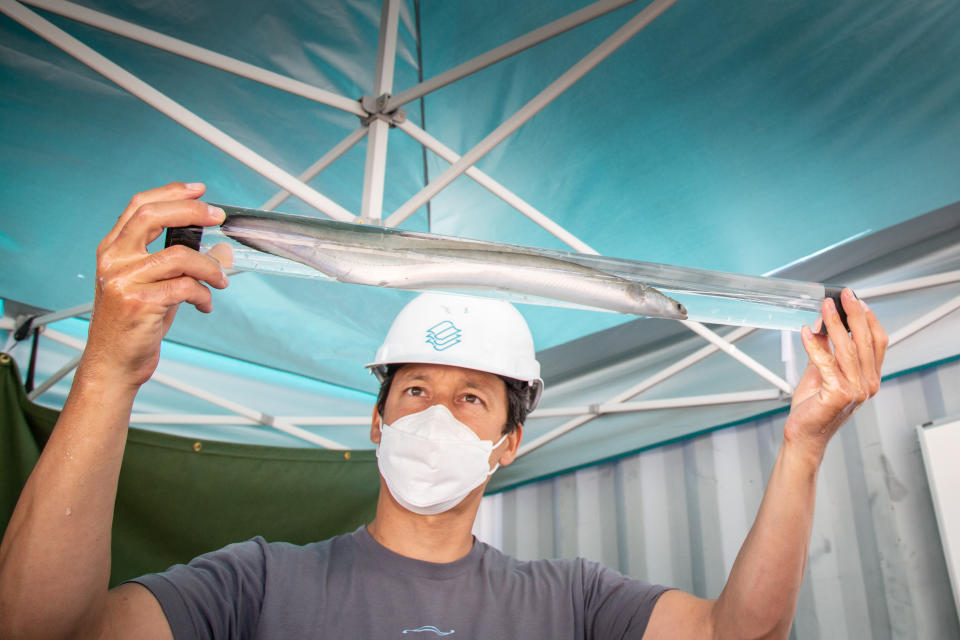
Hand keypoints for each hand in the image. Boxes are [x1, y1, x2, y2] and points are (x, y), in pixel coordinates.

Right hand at [82, 182, 231, 387]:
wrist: (114, 363)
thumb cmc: (133, 325)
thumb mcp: (147, 284)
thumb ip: (170, 261)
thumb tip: (212, 245)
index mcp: (112, 250)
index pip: (139, 207)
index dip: (171, 193)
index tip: (199, 191)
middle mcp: (114, 261)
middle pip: (152, 216)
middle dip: (191, 211)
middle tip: (217, 217)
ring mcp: (124, 281)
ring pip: (179, 256)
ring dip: (210, 267)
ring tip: (220, 281)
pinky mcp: (139, 303)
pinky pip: (185, 287)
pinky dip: (204, 294)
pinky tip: (205, 304)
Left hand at [784, 288, 887, 463]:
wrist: (805, 434)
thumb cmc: (814, 407)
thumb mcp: (822, 372)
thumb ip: (826, 350)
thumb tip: (822, 323)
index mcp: (869, 378)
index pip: (877, 343)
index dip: (869, 320)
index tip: (857, 301)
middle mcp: (867, 384)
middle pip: (864, 341)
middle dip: (853, 314)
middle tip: (844, 295)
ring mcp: (855, 390)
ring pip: (846, 348)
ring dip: (834, 323)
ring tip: (825, 307)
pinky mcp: (837, 393)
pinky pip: (825, 361)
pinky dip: (814, 344)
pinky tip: (806, 331)